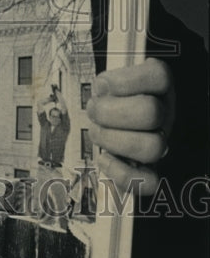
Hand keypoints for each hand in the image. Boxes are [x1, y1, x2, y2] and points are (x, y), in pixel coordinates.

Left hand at [87, 57, 173, 195]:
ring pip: (152, 148)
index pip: (160, 75)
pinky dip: (121, 173)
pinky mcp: (150, 169)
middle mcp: (164, 113)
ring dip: (112, 140)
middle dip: (110, 112)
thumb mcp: (109, 80)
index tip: (102, 85)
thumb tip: (102, 88)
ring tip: (97, 131)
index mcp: (157, 86)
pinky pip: (149, 182)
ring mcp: (160, 141)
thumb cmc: (109, 99)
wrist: (111, 123)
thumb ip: (106, 81)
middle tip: (94, 110)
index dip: (125, 81)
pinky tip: (105, 159)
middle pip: (151, 113)